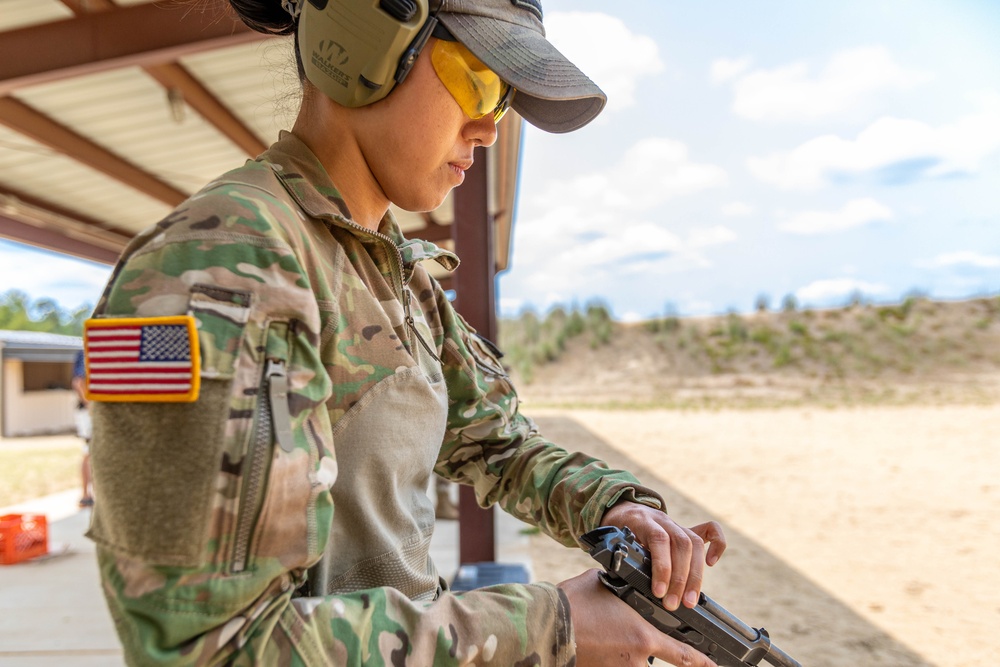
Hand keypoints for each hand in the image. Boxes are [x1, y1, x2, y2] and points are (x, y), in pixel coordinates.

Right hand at [558, 569, 716, 666]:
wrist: (546, 626)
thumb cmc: (574, 603)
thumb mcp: (605, 586)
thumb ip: (623, 587)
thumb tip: (626, 578)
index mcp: (643, 637)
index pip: (682, 655)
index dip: (702, 663)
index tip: (714, 665)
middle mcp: (635, 660)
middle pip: (656, 663)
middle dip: (649, 651)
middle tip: (628, 636)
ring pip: (633, 664)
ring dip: (626, 655)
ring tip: (607, 638)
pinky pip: (613, 666)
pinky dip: (609, 658)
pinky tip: (597, 647)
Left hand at [601, 502, 725, 610]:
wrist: (619, 509)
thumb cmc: (614, 530)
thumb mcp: (611, 541)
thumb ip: (622, 557)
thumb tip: (628, 583)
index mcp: (641, 520)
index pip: (658, 539)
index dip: (662, 566)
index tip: (659, 592)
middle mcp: (662, 519)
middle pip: (681, 544)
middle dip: (680, 579)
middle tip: (673, 604)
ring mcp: (676, 523)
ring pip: (694, 543)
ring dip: (695, 575)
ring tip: (689, 600)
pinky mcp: (686, 528)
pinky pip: (709, 530)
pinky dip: (717, 545)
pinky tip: (711, 563)